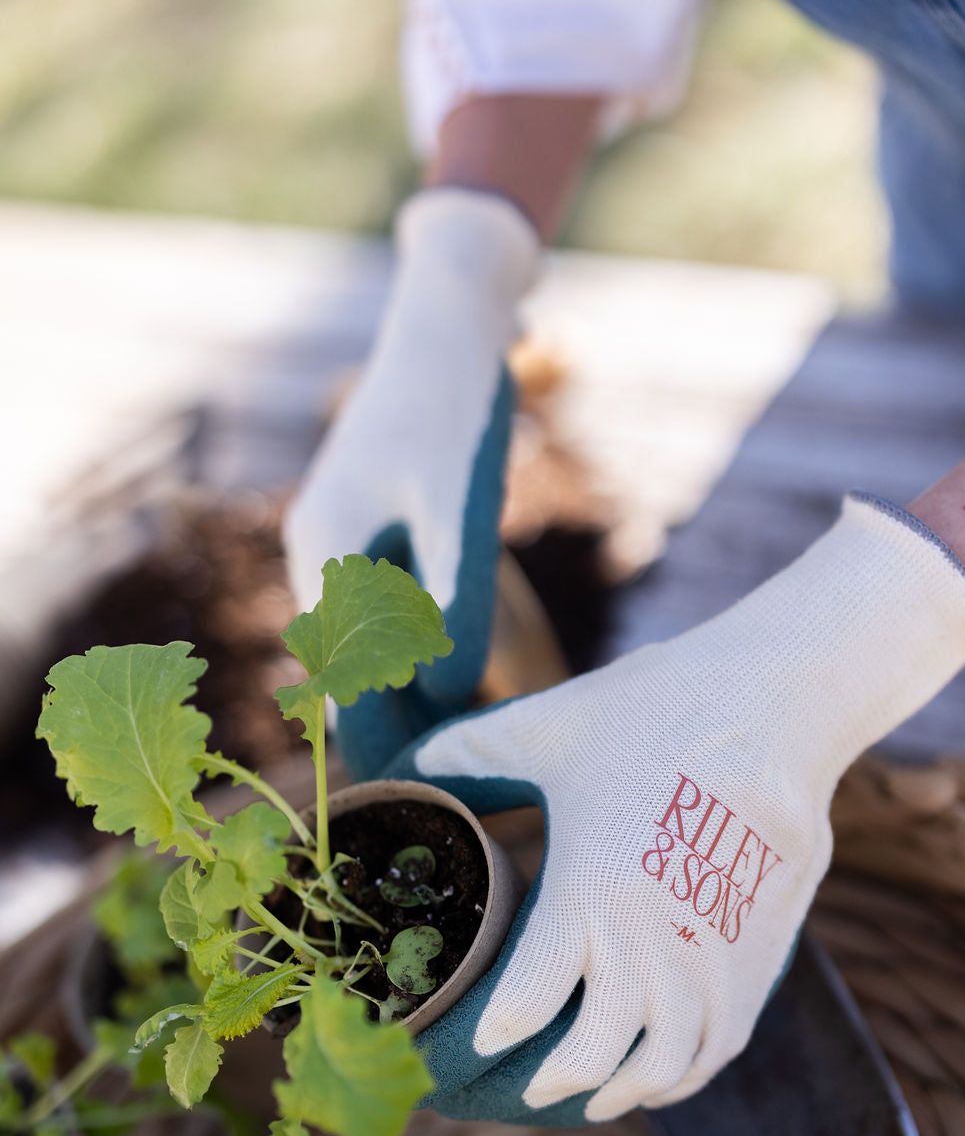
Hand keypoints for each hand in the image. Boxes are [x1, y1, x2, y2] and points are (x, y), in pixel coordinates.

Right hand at [284, 187, 539, 777]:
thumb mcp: (461, 509)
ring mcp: (337, 542)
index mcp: (327, 558)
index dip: (392, 752)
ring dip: (412, 696)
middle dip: (403, 734)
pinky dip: (416, 651)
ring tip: (474, 749)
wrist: (448, 324)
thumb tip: (446, 696)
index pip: (347, 689)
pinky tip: (461, 676)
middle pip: (352, 677)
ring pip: (366, 649)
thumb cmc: (456, 411)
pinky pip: (383, 614)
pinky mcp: (367, 529)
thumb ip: (453, 603)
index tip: (436, 810)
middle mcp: (318, 559)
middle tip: (466, 798)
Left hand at [398, 494, 964, 1122]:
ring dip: (617, 1093)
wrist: (773, 704)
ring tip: (587, 1097)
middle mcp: (653, 945)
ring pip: (660, 1068)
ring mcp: (713, 960)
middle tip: (521, 1084)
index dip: (490, 1035)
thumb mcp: (543, 727)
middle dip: (549, 1081)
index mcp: (589, 895)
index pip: (524, 1008)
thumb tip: (396, 769)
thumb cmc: (652, 711)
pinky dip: (680, 1077)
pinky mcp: (758, 957)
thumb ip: (462, 756)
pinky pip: (716, 1048)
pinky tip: (656, 1076)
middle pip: (592, 1057)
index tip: (465, 1042)